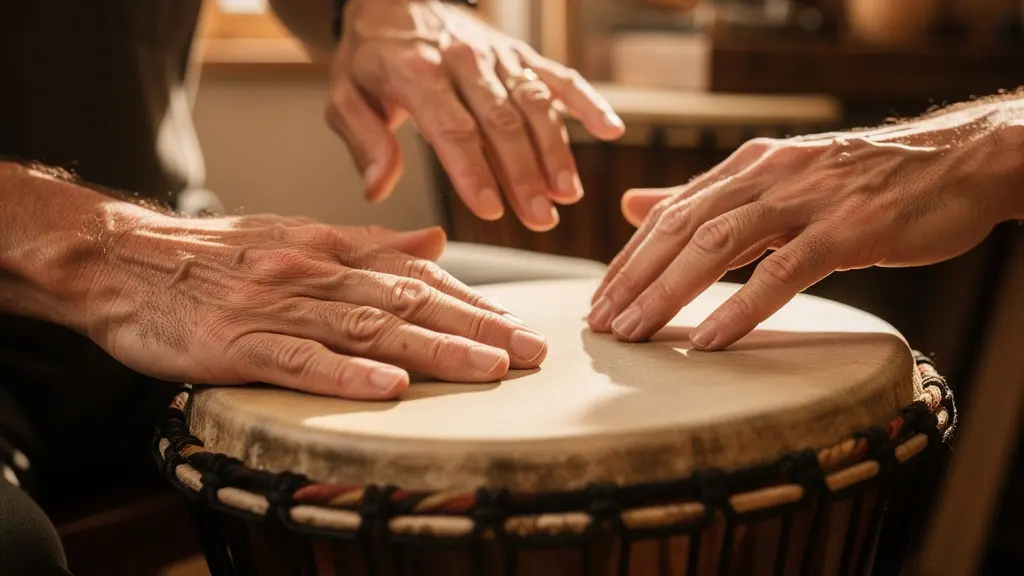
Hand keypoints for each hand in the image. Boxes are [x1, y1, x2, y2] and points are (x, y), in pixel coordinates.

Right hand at [81, 209, 547, 399]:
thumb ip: (368, 244)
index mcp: (329, 250)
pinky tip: (391, 385)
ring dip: (433, 349)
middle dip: (476, 327)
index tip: (519, 325)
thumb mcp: (296, 236)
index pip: (415, 275)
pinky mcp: (236, 344)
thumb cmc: (214, 257)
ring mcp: (276, 307)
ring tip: (488, 369)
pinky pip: (299, 361)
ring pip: (366, 328)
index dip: (472, 301)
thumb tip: (436, 242)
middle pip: (406, 301)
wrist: (123, 259)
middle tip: (531, 352)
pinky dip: (347, 373)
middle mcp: (312, 272)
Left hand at [325, 0, 623, 231]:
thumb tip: (378, 188)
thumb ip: (364, 141)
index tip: (491, 209)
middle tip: (541, 219)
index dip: (474, 171)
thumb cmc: (371, 57)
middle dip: (524, 175)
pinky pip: (558, 75)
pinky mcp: (519, 53)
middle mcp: (464, 60)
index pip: (452, 129)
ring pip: (534, 104)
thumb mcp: (345, 96)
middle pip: (502, 123)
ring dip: (556, 151)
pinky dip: (587, 100)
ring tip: (568, 195)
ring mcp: (497, 55)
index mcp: (417, 72)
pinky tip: (611, 128)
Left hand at [588, 102, 1023, 349]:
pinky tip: (710, 340)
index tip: (600, 300)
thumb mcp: (778, 180)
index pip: (670, 213)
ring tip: (635, 332)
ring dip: (669, 292)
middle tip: (601, 324)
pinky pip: (783, 270)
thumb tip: (634, 206)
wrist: (957, 163)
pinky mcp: (848, 228)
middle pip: (682, 228)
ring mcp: (807, 199)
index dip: (630, 258)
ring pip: (718, 245)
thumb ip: (706, 197)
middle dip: (635, 278)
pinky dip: (741, 307)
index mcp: (748, 165)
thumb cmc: (863, 182)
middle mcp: (768, 174)